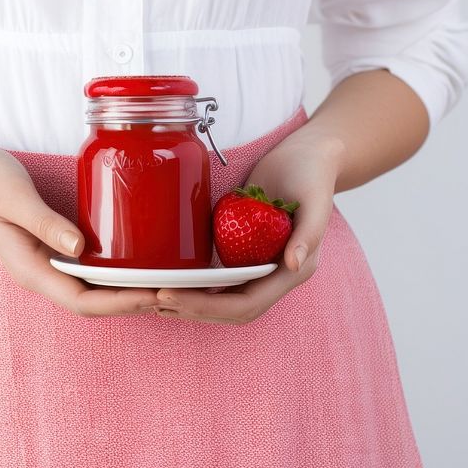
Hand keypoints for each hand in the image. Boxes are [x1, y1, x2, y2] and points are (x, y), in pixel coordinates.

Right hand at [0, 144, 160, 316]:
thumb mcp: (13, 196)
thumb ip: (44, 222)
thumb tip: (80, 248)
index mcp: (29, 269)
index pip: (82, 301)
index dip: (121, 303)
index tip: (155, 294)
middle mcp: (39, 272)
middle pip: (92, 302)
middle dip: (132, 301)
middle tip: (174, 289)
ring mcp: (45, 262)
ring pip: (92, 288)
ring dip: (126, 289)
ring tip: (164, 280)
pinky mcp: (52, 247)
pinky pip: (87, 269)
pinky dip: (114, 270)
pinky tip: (137, 258)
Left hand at [155, 132, 345, 324]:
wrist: (307, 157)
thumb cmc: (312, 173)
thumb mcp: (314, 200)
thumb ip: (309, 234)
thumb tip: (294, 264)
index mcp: (293, 271)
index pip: (246, 304)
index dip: (207, 306)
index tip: (170, 294)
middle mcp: (276, 277)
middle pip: (230, 310)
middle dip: (191, 310)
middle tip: (153, 300)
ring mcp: (259, 267)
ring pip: (222, 300)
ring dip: (189, 304)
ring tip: (154, 299)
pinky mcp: (244, 255)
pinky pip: (218, 281)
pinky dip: (194, 285)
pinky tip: (169, 281)